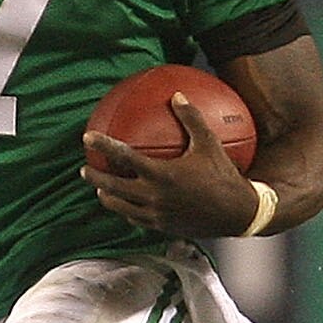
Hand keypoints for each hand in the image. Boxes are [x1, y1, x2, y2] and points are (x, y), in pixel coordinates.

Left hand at [82, 95, 264, 237]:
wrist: (238, 214)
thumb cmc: (225, 176)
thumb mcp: (209, 144)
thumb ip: (191, 119)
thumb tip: (177, 95)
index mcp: (161, 174)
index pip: (123, 157)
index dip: (103, 145)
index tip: (87, 137)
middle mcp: (154, 196)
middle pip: (112, 187)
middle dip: (94, 178)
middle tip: (84, 169)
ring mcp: (156, 215)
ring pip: (120, 208)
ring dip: (107, 197)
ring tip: (101, 190)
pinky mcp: (162, 228)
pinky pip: (137, 220)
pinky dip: (127, 212)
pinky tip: (127, 207)